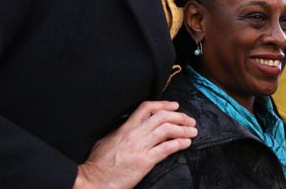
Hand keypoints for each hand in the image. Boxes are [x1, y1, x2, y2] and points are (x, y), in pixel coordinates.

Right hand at [73, 101, 196, 188]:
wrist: (93, 180)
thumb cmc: (98, 164)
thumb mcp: (107, 140)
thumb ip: (121, 132)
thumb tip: (133, 127)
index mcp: (125, 128)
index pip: (146, 108)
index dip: (163, 104)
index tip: (174, 106)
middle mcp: (133, 134)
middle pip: (162, 117)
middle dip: (179, 116)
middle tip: (190, 120)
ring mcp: (139, 147)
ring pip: (167, 130)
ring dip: (183, 129)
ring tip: (192, 131)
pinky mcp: (144, 162)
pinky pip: (166, 149)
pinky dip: (179, 144)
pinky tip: (186, 143)